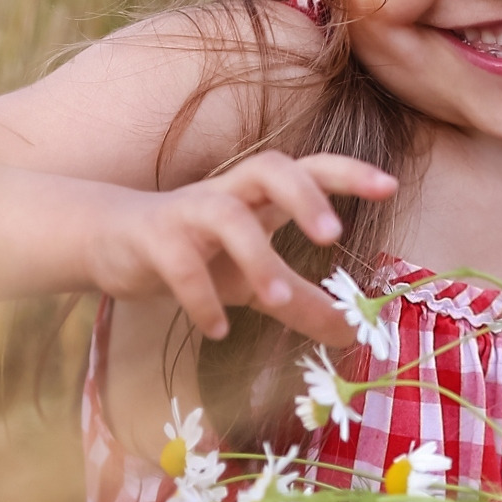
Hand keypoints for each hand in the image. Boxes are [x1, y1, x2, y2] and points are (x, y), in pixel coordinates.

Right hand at [88, 151, 396, 342]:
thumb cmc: (195, 252)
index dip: (348, 172)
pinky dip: (201, 296)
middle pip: (269, 168)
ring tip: (276, 298)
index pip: (309, 167)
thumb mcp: (253, 281)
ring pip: (225, 215)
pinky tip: (217, 328)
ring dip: (255, 256)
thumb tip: (354, 333)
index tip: (390, 185)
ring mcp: (187, 213)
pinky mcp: (152, 240)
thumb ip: (302, 301)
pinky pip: (179, 262)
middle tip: (333, 235)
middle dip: (304, 195)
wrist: (111, 243)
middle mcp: (227, 193)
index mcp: (258, 196)